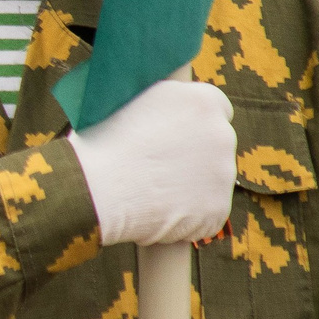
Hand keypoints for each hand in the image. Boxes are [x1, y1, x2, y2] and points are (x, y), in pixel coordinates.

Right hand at [66, 80, 235, 246]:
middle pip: (216, 145)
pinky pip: (206, 214)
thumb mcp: (134, 101)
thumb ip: (166, 103)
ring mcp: (223, 173)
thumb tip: (173, 113)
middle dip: (194, 156)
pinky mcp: (218, 209)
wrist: (94, 187)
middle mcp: (221, 133)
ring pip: (211, 181)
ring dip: (189, 187)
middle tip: (156, 168)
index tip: (175, 136)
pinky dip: (186, 217)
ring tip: (149, 193)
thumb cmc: (101, 142)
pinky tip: (155, 214)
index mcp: (202, 101)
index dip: (193, 124)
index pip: (217, 109)